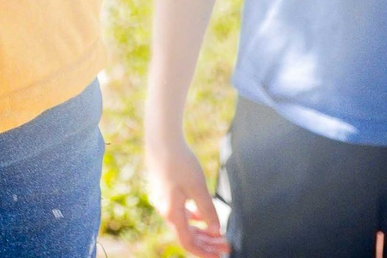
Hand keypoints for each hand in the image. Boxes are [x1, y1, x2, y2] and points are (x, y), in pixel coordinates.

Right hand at [142, 129, 226, 257]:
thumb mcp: (198, 187)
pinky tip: (203, 215)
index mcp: (172, 212)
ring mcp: (163, 202)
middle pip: (187, 235)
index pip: (188, 243)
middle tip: (225, 245)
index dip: (204, 252)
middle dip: (207, 242)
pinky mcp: (164, 193)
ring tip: (218, 233)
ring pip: (184, 224)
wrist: (161, 140)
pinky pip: (180, 213)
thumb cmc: (180, 162)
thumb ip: (208, 211)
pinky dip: (193, 218)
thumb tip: (216, 231)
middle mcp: (165, 210)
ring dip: (201, 231)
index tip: (220, 254)